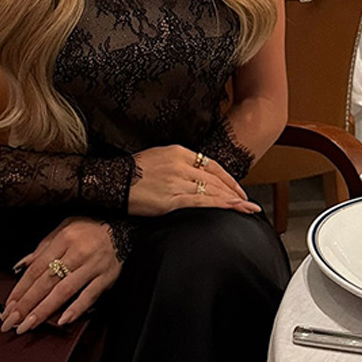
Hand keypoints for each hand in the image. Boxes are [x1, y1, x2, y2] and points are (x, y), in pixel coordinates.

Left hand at [0, 217, 120, 334]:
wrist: (121, 225)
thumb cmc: (89, 228)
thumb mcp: (63, 228)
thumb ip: (42, 248)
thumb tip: (21, 266)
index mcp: (63, 239)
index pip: (37, 268)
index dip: (21, 288)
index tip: (9, 305)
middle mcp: (77, 253)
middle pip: (47, 282)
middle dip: (27, 304)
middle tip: (12, 321)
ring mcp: (92, 266)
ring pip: (64, 291)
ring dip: (45, 310)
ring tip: (29, 324)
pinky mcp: (106, 278)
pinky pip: (89, 296)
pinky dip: (76, 309)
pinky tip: (62, 320)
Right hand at [128, 144, 260, 216]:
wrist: (112, 182)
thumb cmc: (132, 172)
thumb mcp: (158, 158)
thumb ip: (178, 164)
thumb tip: (194, 176)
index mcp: (178, 152)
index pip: (211, 165)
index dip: (228, 179)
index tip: (238, 189)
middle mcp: (180, 164)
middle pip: (215, 179)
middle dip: (235, 192)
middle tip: (249, 203)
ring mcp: (177, 181)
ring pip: (211, 191)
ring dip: (232, 201)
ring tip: (247, 209)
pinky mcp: (171, 199)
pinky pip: (201, 202)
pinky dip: (219, 206)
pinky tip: (231, 209)